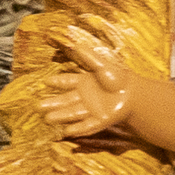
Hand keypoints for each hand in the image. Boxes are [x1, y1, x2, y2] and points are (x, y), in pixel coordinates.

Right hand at [16, 59, 159, 144]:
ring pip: (72, 113)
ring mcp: (91, 109)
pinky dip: (77, 128)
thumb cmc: (119, 77)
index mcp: (84, 82)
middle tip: (38, 106)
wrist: (135, 93)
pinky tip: (66, 131)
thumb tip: (76, 43)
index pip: (67, 82)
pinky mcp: (100, 120)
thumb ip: (88, 56)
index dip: (57, 82)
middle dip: (53, 103)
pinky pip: (86, 125)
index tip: (45, 82)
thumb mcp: (103, 65)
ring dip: (61, 116)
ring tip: (47, 118)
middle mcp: (85, 97)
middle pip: (65, 100)